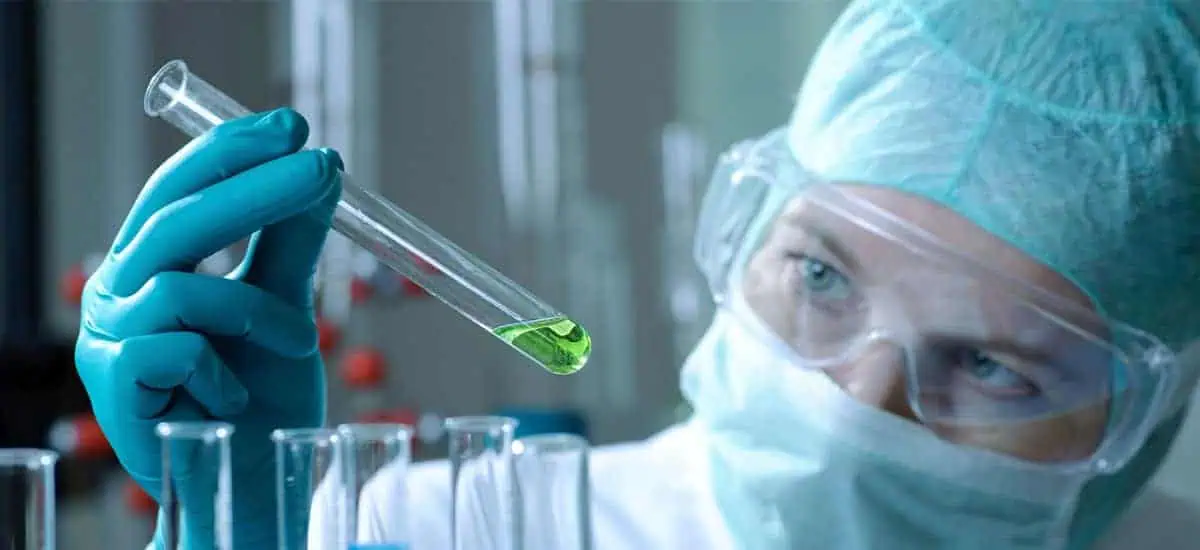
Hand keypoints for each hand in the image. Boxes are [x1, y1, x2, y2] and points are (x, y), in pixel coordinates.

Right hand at [74, 108, 341, 549]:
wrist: (244, 480)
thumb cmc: (259, 396)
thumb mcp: (285, 308)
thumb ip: (292, 244)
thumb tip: (325, 167)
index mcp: (151, 263)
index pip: (182, 188)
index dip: (232, 152)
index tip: (294, 125)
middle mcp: (119, 290)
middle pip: (176, 219)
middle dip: (254, 187)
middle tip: (318, 164)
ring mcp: (109, 337)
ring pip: (183, 285)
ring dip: (259, 312)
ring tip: (303, 343)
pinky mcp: (113, 383)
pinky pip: (177, 348)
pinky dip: (222, 370)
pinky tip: (233, 396)